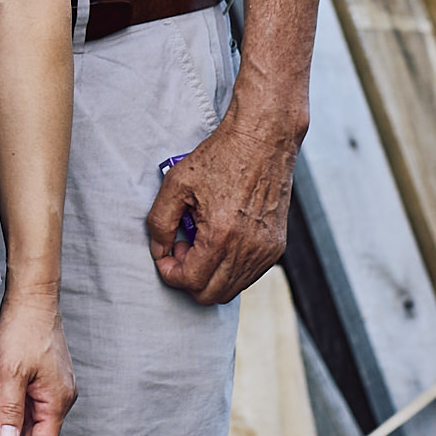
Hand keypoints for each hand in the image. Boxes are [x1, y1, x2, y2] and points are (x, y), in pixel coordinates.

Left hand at [0, 296, 74, 435]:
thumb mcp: (11, 372)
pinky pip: (32, 414)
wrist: (32, 296)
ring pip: (35, 430)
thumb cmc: (22, 330)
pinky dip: (17, 430)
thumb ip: (10, 410)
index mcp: (57, 400)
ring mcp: (53, 389)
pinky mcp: (44, 380)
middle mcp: (60, 398)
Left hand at [146, 108, 301, 304]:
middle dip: (189, 278)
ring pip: (231, 290)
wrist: (263, 140)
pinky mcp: (277, 247)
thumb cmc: (221, 157)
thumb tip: (158, 252)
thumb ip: (159, 223)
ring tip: (203, 242)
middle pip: (211, 296)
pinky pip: (248, 276)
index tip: (168, 251)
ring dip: (210, 275)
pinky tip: (222, 240)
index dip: (170, 272)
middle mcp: (248, 249)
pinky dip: (230, 269)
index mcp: (221, 235)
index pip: (190, 282)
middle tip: (183, 247)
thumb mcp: (176, 183)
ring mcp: (266, 251)